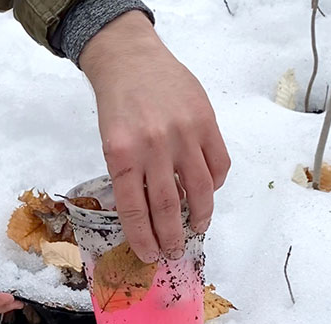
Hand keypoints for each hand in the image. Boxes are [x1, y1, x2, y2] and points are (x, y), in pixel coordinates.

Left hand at [80, 12, 230, 261]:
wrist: (132, 60)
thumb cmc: (119, 104)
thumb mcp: (112, 142)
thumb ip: (130, 174)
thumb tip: (150, 214)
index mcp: (122, 155)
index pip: (134, 210)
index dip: (143, 238)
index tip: (150, 255)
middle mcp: (153, 147)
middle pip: (167, 207)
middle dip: (171, 237)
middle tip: (174, 252)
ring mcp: (183, 134)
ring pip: (199, 190)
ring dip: (200, 216)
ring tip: (197, 228)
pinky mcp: (206, 122)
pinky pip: (218, 164)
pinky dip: (216, 183)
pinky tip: (208, 190)